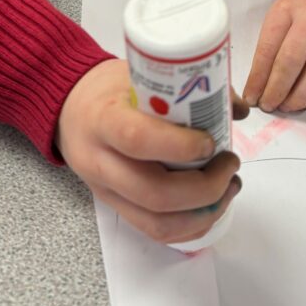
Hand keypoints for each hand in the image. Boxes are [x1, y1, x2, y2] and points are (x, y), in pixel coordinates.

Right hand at [56, 58, 242, 243]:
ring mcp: (106, 191)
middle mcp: (100, 162)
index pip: (137, 139)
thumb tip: (237, 108)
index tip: (211, 141)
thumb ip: (185, 88)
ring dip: (204, 213)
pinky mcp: (115, 207)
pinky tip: (212, 206)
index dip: (180, 146)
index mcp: (103, 119)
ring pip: (157, 223)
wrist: (68, 108)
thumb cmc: (109, 88)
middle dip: (206, 188)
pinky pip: (154, 232)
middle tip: (231, 164)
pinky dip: (191, 228)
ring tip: (230, 187)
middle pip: (154, 194)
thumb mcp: (139, 73)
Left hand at [243, 0, 305, 111]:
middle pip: (292, 60)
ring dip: (299, 96)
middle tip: (268, 105)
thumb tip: (258, 87)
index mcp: (288, 9)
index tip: (251, 96)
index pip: (269, 48)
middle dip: (277, 89)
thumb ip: (271, 47)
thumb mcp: (281, 16)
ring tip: (286, 106)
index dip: (258, 78)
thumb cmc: (302, 9)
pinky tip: (304, 100)